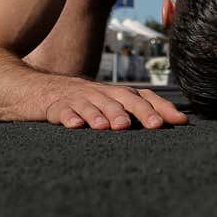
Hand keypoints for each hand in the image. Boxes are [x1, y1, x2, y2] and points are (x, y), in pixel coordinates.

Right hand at [44, 79, 187, 130]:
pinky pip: (63, 110)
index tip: (179, 122)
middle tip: (154, 126)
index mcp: (115, 94)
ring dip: (105, 114)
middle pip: (123, 99)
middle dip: (141, 112)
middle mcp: (100, 93)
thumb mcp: (106, 106)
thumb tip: (174, 123)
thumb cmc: (80, 102)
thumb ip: (134, 114)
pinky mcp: (55, 106)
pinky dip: (69, 117)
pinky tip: (75, 125)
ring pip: (94, 104)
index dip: (162, 108)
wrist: (36, 89)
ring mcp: (77, 98)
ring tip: (113, 127)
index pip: (143, 96)